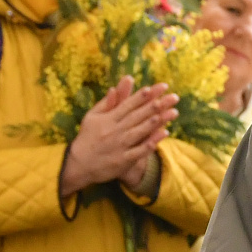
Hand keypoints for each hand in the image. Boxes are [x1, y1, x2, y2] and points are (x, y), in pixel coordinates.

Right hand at [60, 78, 177, 199]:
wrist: (79, 164)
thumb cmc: (87, 137)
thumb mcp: (93, 117)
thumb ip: (107, 102)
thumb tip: (117, 87)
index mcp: (108, 119)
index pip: (127, 105)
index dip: (141, 96)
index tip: (155, 88)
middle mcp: (115, 131)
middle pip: (138, 116)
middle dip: (155, 106)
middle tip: (172, 97)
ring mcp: (120, 146)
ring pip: (140, 131)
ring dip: (156, 122)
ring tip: (171, 112)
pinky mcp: (123, 160)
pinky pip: (140, 150)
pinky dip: (152, 142)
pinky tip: (164, 134)